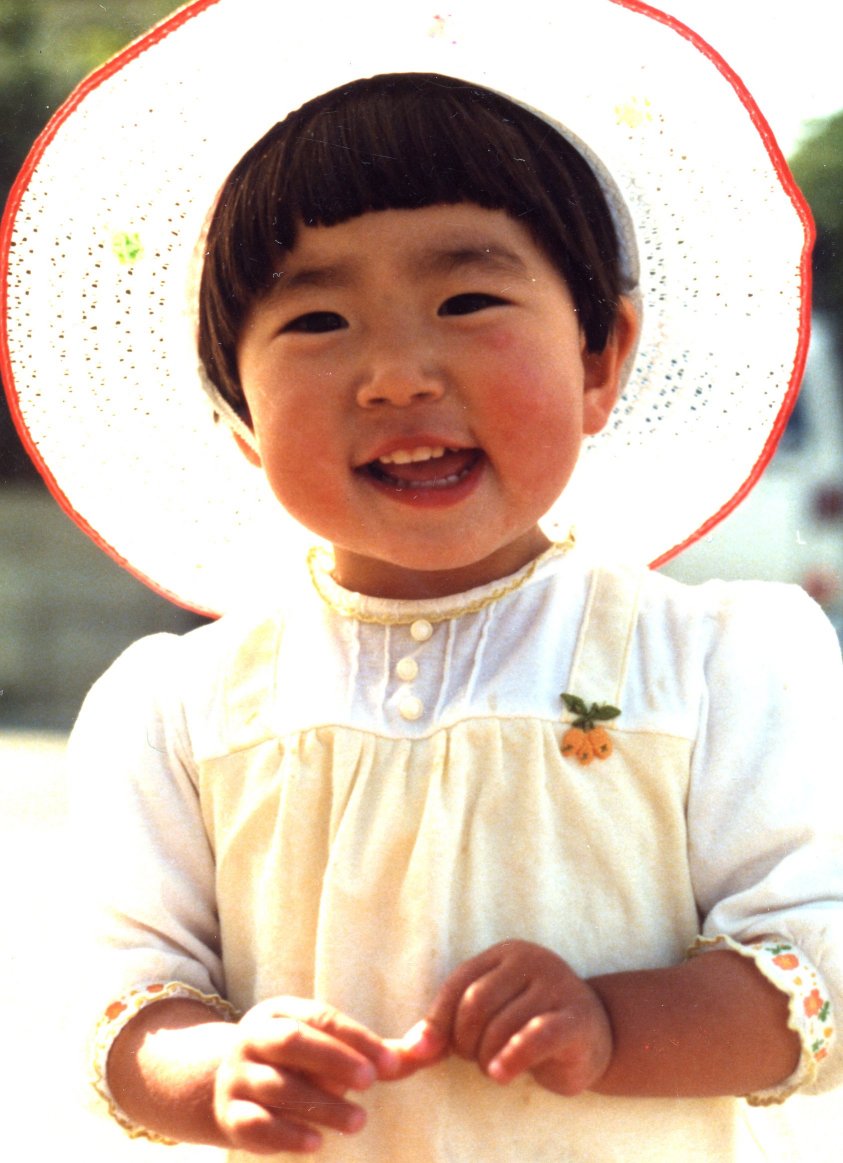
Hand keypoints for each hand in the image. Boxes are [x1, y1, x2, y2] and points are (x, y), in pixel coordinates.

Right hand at [214, 996, 400, 1154]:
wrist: (230, 1086)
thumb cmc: (297, 1063)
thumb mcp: (328, 1048)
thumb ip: (376, 1053)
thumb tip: (431, 1048)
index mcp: (280, 1012)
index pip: (321, 1017)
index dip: (356, 1038)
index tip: (391, 1063)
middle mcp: (254, 1039)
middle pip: (291, 1041)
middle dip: (332, 1059)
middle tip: (370, 1081)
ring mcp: (238, 1077)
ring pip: (277, 1086)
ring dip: (320, 1104)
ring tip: (359, 1121)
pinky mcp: (231, 1116)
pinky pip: (255, 1124)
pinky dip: (286, 1134)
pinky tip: (317, 1142)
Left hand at [418, 940, 612, 1094]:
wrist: (593, 1038)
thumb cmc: (526, 1027)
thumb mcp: (484, 1020)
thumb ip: (443, 1034)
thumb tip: (403, 1056)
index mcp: (504, 953)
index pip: (457, 984)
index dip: (437, 1022)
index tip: (429, 1052)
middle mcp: (531, 960)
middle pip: (475, 1004)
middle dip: (464, 1042)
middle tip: (473, 1059)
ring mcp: (557, 985)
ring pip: (501, 1026)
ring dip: (487, 1057)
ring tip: (493, 1066)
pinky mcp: (576, 1018)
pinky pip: (535, 1038)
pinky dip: (511, 1059)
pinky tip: (501, 1074)